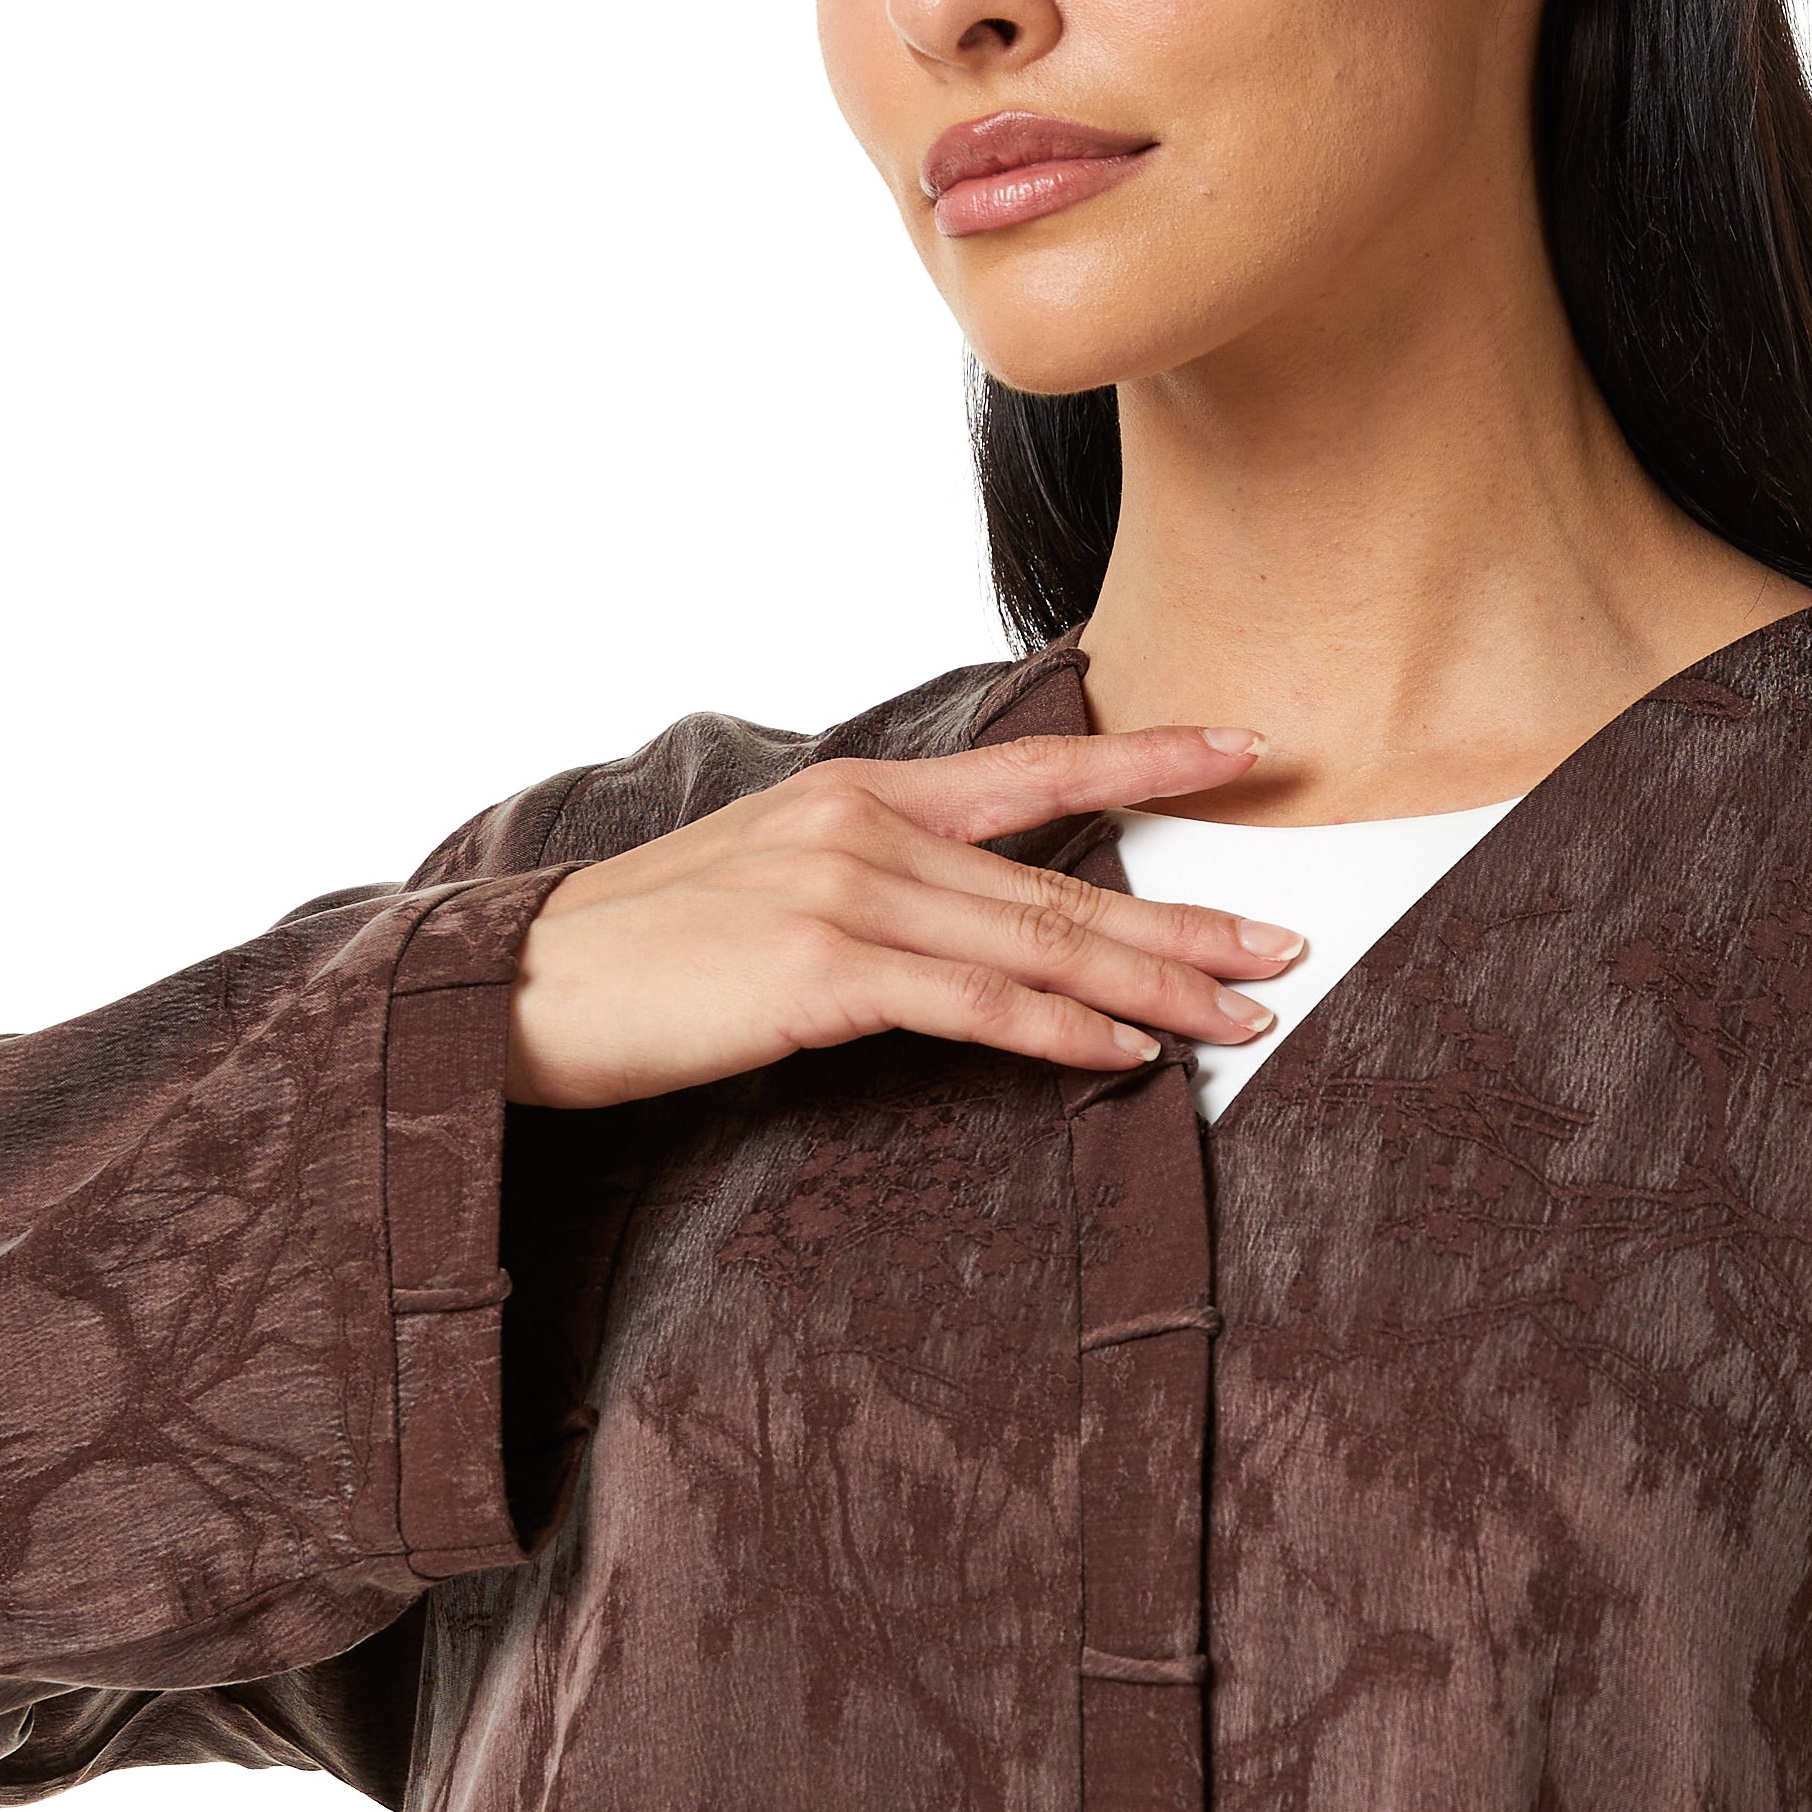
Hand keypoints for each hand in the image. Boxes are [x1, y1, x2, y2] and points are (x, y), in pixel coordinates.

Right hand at [502, 722, 1303, 1108]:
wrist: (525, 988)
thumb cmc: (645, 960)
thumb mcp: (769, 889)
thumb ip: (870, 886)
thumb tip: (956, 927)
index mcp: (860, 795)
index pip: (1033, 769)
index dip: (1148, 760)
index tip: (1244, 751)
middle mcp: (866, 825)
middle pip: (1062, 878)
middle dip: (1187, 917)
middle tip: (1287, 944)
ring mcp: (846, 891)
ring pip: (1040, 940)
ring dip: (1155, 986)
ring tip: (1246, 1011)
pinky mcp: (824, 967)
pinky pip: (977, 1005)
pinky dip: (1064, 1034)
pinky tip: (1130, 1060)